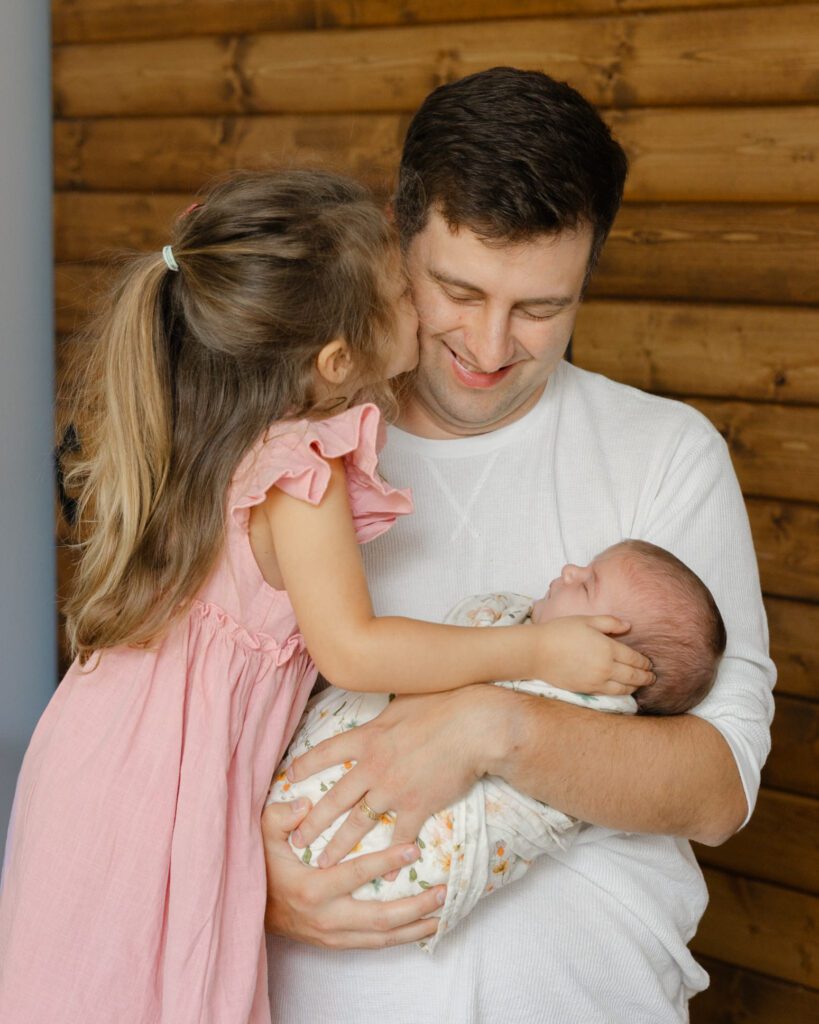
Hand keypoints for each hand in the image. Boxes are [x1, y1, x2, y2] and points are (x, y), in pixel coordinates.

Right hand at [261, 799, 443, 947]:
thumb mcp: (262, 837)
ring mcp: (332, 936)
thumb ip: (281, 817)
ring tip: (443, 914)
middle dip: (414, 906)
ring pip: (381, 938)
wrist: (246, 911)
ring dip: (414, 927)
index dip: (386, 862)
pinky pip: (374, 944)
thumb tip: (306, 803)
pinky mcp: (336, 943)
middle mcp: (325, 917)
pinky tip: (421, 927)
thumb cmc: (260, 867)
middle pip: (379, 918)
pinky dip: (400, 937)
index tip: (414, 849)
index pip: (356, 875)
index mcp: (311, 888)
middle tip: (443, 891)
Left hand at [285, 685, 495, 869]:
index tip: (289, 778)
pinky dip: (391, 858)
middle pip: (334, 798)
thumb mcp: (402, 702)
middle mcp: (373, 766)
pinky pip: (398, 838)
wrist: (473, 726)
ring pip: (357, 823)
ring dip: (338, 845)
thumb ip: (385, 717)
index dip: (306, 765)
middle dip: (311, 821)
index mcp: (368, 737)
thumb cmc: (442, 704)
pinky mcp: (417, 806)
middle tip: (294, 839)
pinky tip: (384, 876)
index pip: (326, 752)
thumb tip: (381, 715)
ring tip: (323, 862)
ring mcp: (393, 789)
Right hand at [532, 616, 654, 694]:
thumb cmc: (561, 631)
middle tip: (652, 677)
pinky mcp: (587, 689)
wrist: (538, 652)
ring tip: (640, 684)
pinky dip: (621, 693)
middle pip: (634, 676)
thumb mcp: (586, 620)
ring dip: (635, 687)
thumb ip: (610, 622)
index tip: (649, 663)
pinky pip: (610, 693)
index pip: (635, 658)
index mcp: (608, 648)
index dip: (645, 662)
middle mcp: (606, 667)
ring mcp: (597, 681)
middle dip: (646, 677)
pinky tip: (623, 690)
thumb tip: (628, 626)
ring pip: (624, 688)